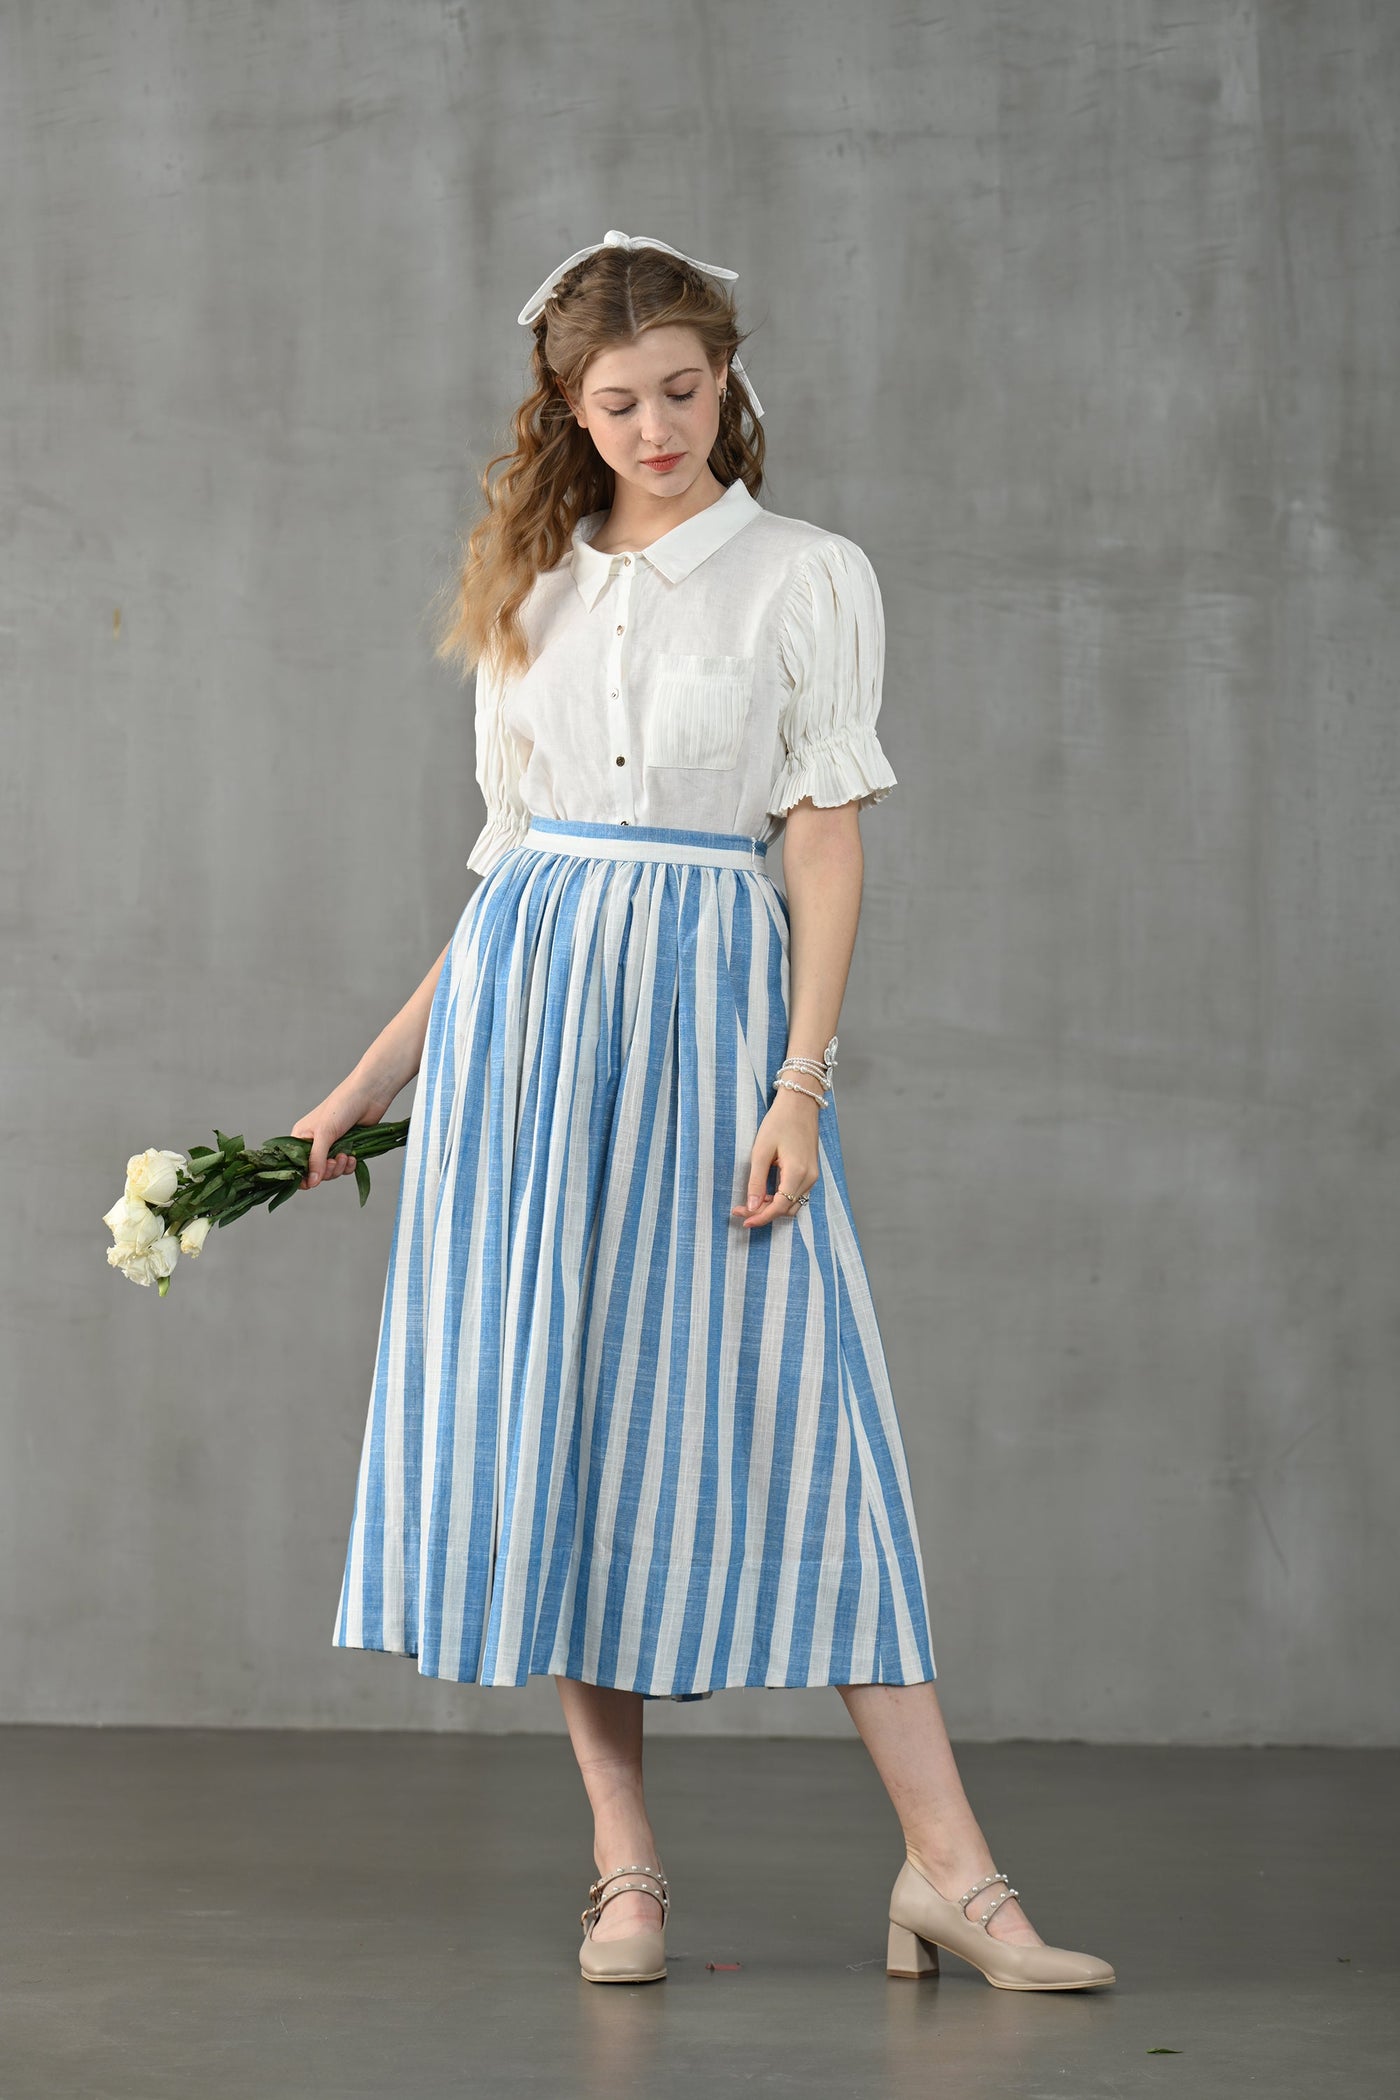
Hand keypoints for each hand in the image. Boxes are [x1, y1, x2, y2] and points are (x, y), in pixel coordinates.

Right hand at [290, 1073, 399, 1190]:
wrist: (369, 1096)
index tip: (311, 1182)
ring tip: (346, 1155)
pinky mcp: (348, 1148)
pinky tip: (354, 1156)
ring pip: (331, 1171)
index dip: (302, 1176)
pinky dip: (349, 1165)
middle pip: (314, 1171)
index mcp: (301, 1137)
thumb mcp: (324, 1133)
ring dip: (339, 1168)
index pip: (295, 1164)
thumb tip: (312, 1182)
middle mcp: (315, 1143)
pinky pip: (345, 1167)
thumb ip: (316, 1159)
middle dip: (327, 1170)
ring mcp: (332, 1146)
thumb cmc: (341, 1107)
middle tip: (335, 1161)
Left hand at [731, 1089, 820, 1229]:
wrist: (800, 1103)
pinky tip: (767, 1193)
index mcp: (797, 1172)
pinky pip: (797, 1194)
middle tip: (741, 1208)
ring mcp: (813, 1175)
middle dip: (764, 1213)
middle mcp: (809, 1178)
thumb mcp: (761, 1151)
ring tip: (752, 1201)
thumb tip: (752, 1206)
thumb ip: (757, 1181)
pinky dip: (782, 1199)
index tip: (743, 1220)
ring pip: (793, 1204)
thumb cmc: (779, 1122)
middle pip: (787, 1209)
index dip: (761, 1217)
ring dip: (773, 1207)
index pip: (779, 1207)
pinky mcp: (811, 1171)